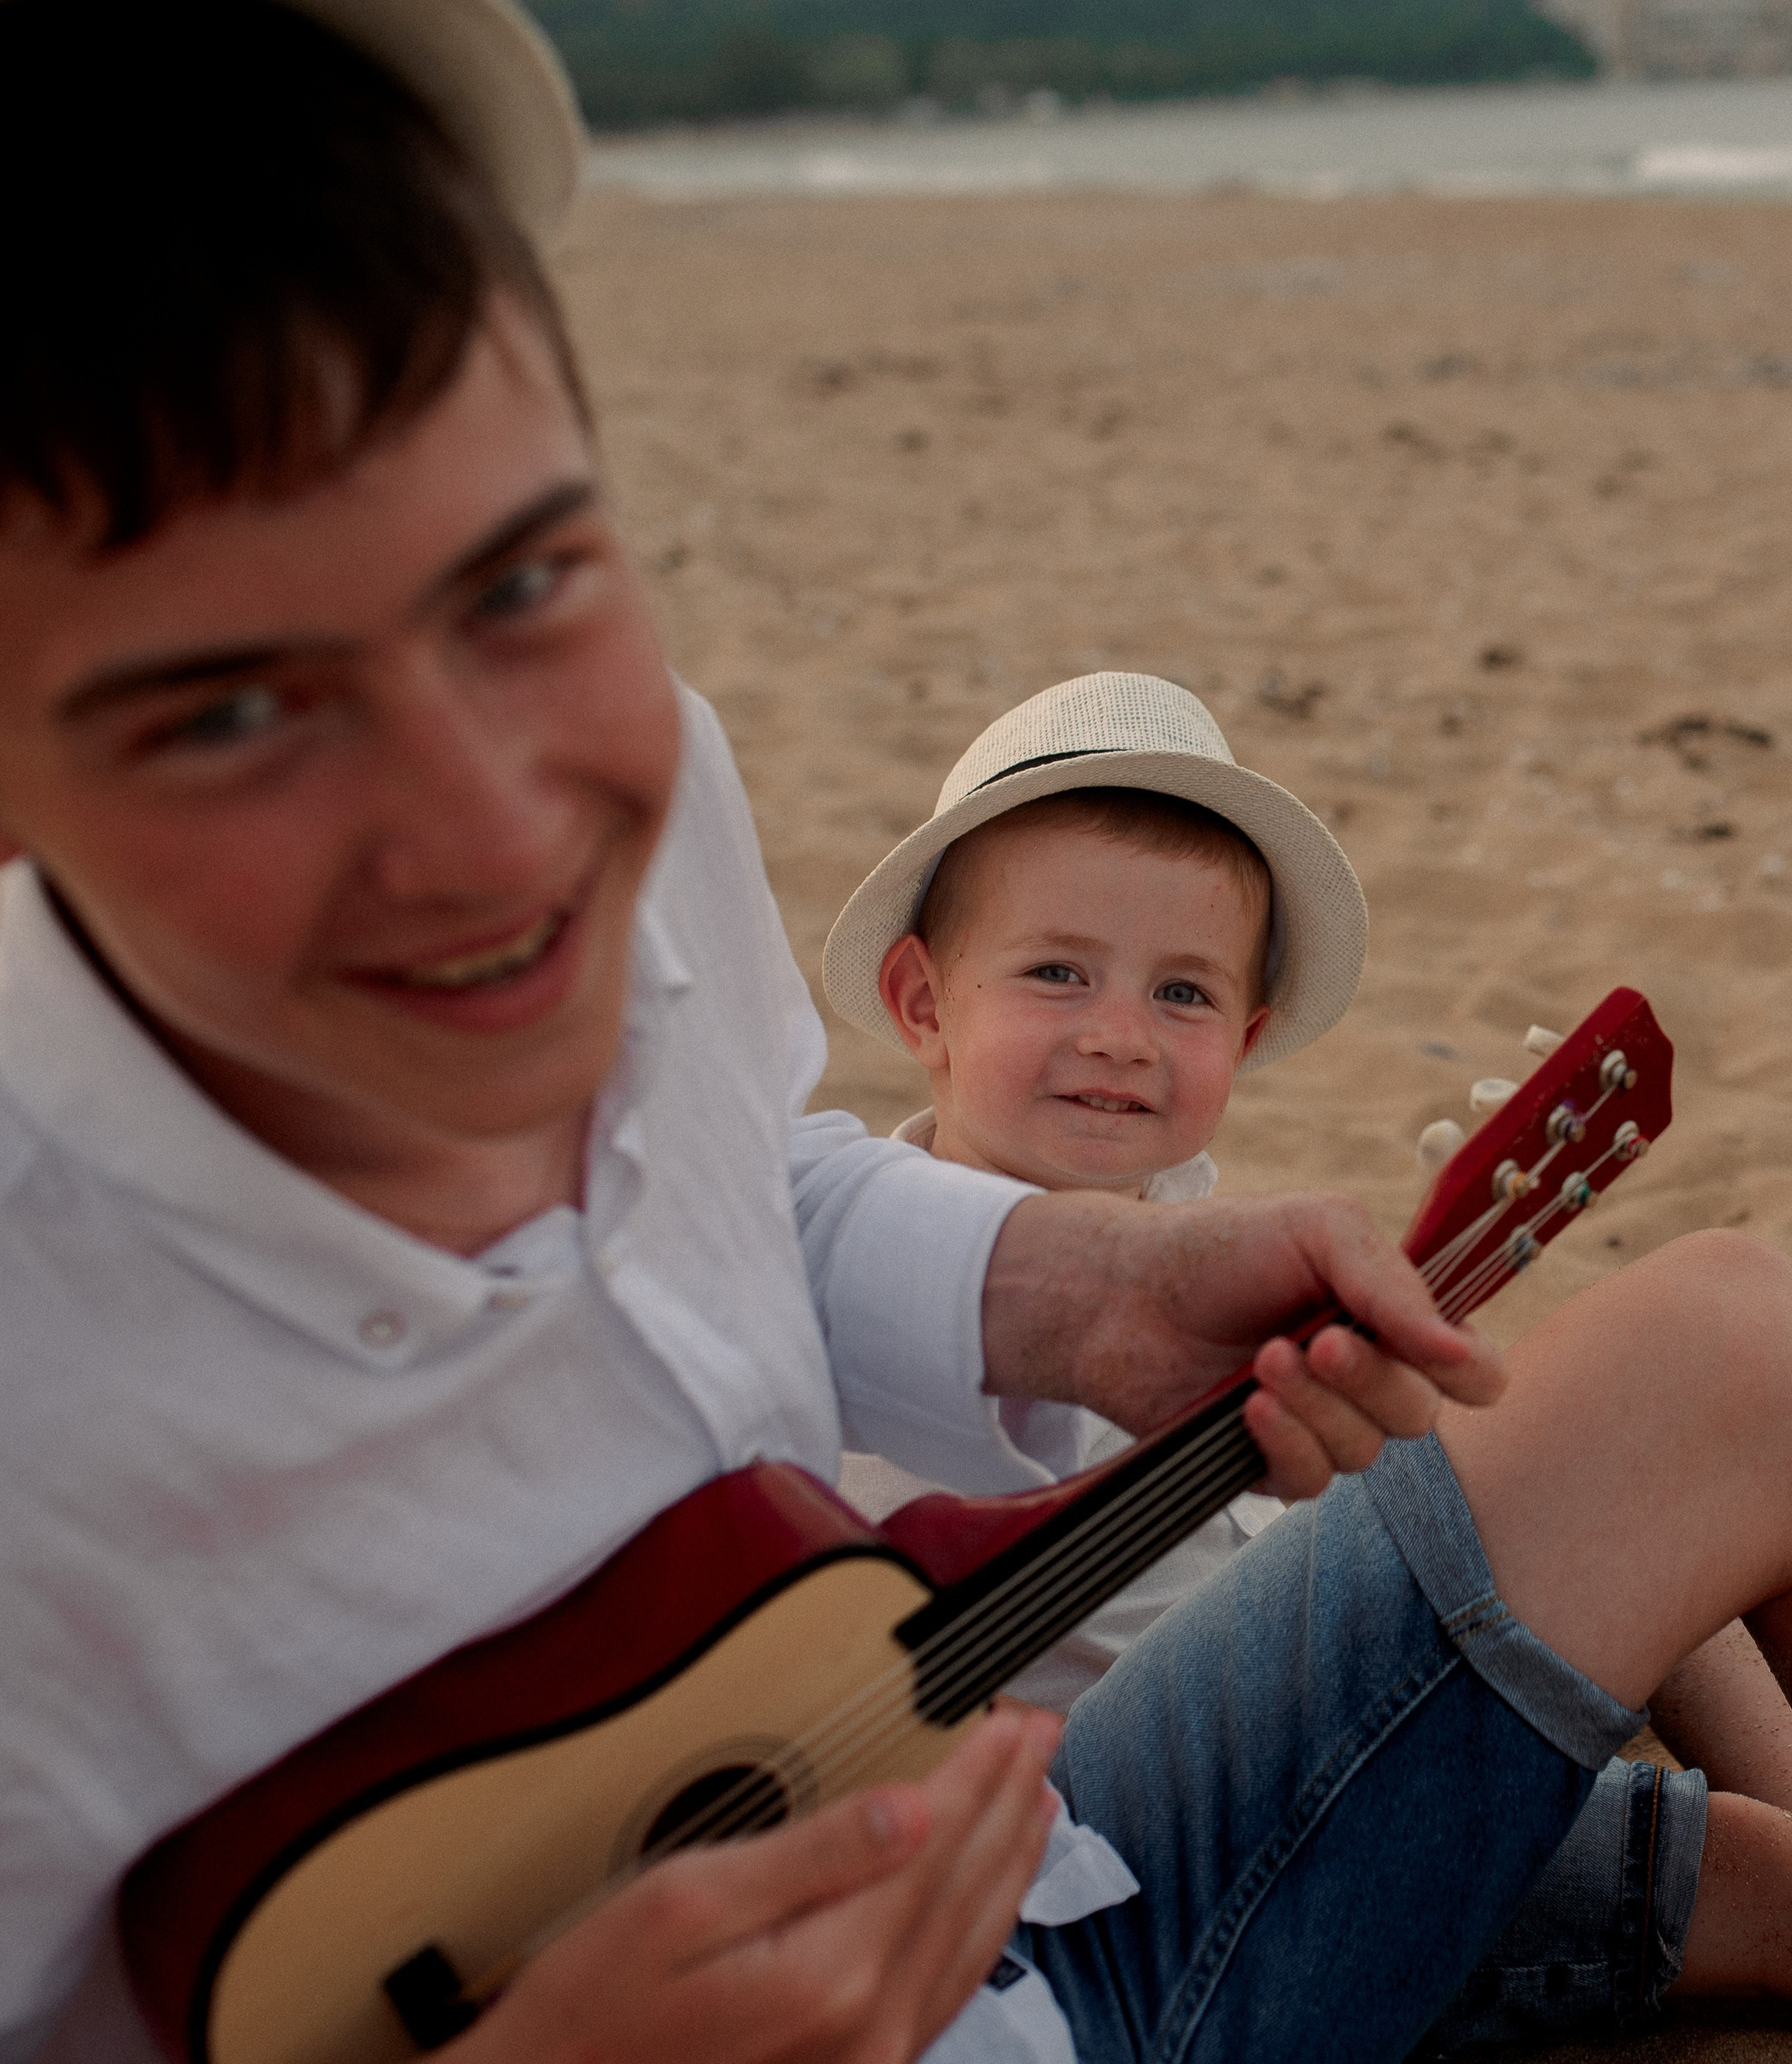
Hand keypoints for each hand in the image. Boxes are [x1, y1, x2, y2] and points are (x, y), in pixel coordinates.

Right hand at [446, 1704, 1063, 2063]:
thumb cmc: (597, 2004)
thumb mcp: (684, 1902)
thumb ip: (810, 1854)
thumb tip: (910, 1806)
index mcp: (833, 1969)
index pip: (935, 1840)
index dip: (977, 1769)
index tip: (1009, 1715)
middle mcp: (869, 2025)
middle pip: (964, 1885)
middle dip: (1006, 1798)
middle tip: (1038, 1731)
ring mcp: (869, 2059)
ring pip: (972, 1940)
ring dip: (1008, 1859)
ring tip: (1035, 1795)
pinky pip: (948, 1988)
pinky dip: (982, 1927)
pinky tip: (986, 1895)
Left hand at [981, 1189, 1504, 1499]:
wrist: (1122, 1290)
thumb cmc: (1219, 1247)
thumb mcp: (1317, 1230)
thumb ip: (1392, 1283)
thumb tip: (1459, 1350)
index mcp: (1392, 1319)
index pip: (1474, 1371)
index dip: (1468, 1368)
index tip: (1432, 1350)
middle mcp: (1366, 1379)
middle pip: (1420, 1415)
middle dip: (1371, 1378)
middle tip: (1318, 1340)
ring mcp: (1319, 1425)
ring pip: (1364, 1451)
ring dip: (1316, 1405)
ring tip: (1263, 1358)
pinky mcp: (1268, 1463)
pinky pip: (1310, 1482)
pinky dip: (1286, 1443)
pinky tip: (1248, 1406)